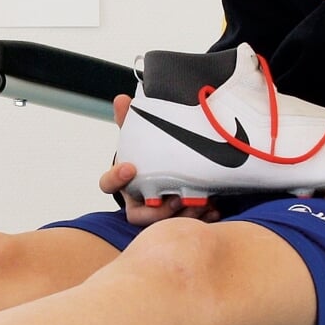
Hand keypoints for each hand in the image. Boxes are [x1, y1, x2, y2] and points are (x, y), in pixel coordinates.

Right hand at [98, 95, 218, 225]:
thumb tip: (122, 99)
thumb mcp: (136, 138)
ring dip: (182, 216)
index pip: (108, 184)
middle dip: (158, 211)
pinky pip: (185, 225)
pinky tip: (215, 210)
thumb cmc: (146, 158)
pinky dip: (201, 218)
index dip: (116, 178)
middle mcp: (137, 200)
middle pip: (139, 215)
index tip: (130, 167)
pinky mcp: (176, 220)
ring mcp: (156, 214)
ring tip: (202, 204)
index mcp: (124, 181)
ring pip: (163, 224)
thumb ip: (129, 121)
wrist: (161, 172)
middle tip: (176, 199)